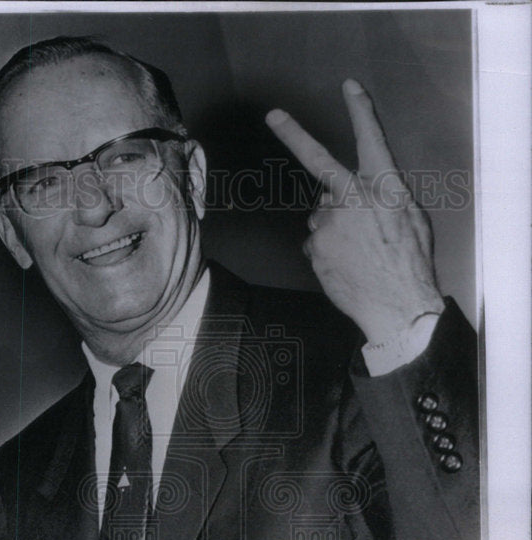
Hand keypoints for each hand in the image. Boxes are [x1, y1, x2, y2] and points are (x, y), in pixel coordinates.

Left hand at [266, 79, 443, 344]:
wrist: (397, 306)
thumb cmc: (410, 263)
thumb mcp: (411, 219)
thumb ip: (384, 198)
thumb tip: (360, 197)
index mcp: (384, 187)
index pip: (370, 140)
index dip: (360, 112)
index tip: (349, 87)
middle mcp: (353, 198)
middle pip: (318, 160)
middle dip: (293, 133)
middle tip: (273, 115)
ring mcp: (329, 222)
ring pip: (324, 216)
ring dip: (335, 227)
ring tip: (358, 252)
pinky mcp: (315, 246)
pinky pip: (318, 242)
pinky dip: (328, 251)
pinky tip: (347, 264)